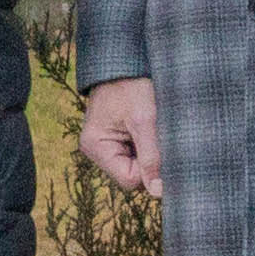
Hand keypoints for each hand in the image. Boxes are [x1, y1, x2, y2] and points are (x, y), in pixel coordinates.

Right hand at [80, 76, 163, 198]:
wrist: (125, 63)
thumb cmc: (132, 86)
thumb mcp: (145, 121)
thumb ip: (151, 157)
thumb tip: (158, 192)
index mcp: (96, 147)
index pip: (129, 180)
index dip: (150, 169)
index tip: (159, 145)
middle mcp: (96, 150)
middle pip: (132, 175)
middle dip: (150, 160)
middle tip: (157, 134)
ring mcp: (105, 145)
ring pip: (136, 166)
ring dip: (150, 151)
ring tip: (152, 127)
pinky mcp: (116, 139)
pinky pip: (136, 154)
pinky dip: (148, 145)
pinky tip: (149, 128)